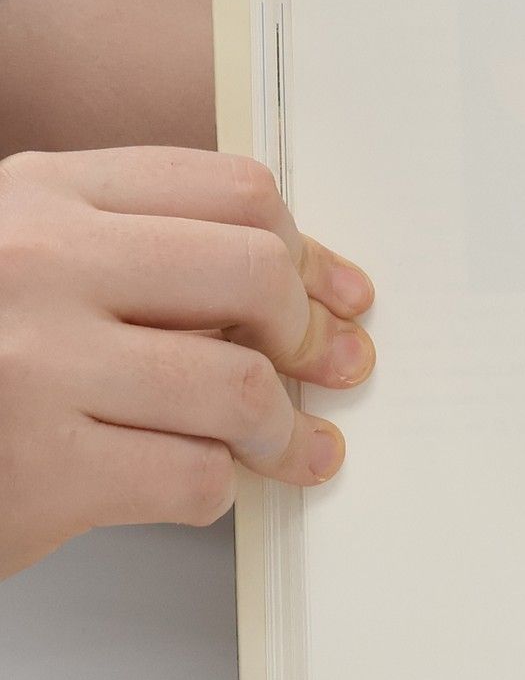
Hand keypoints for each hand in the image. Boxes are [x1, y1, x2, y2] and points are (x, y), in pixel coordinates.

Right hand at [0, 148, 373, 579]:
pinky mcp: (38, 472)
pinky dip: (216, 489)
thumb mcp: (20, 259)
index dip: (306, 251)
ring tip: (291, 447)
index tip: (338, 294)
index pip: (231, 190)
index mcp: (42, 195)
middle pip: (254, 275)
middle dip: (310, 332)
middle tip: (329, 367)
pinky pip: (191, 476)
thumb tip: (294, 291)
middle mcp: (40, 264)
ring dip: (283, 430)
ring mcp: (35, 366)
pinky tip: (201, 484)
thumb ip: (130, 250)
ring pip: (239, 386)